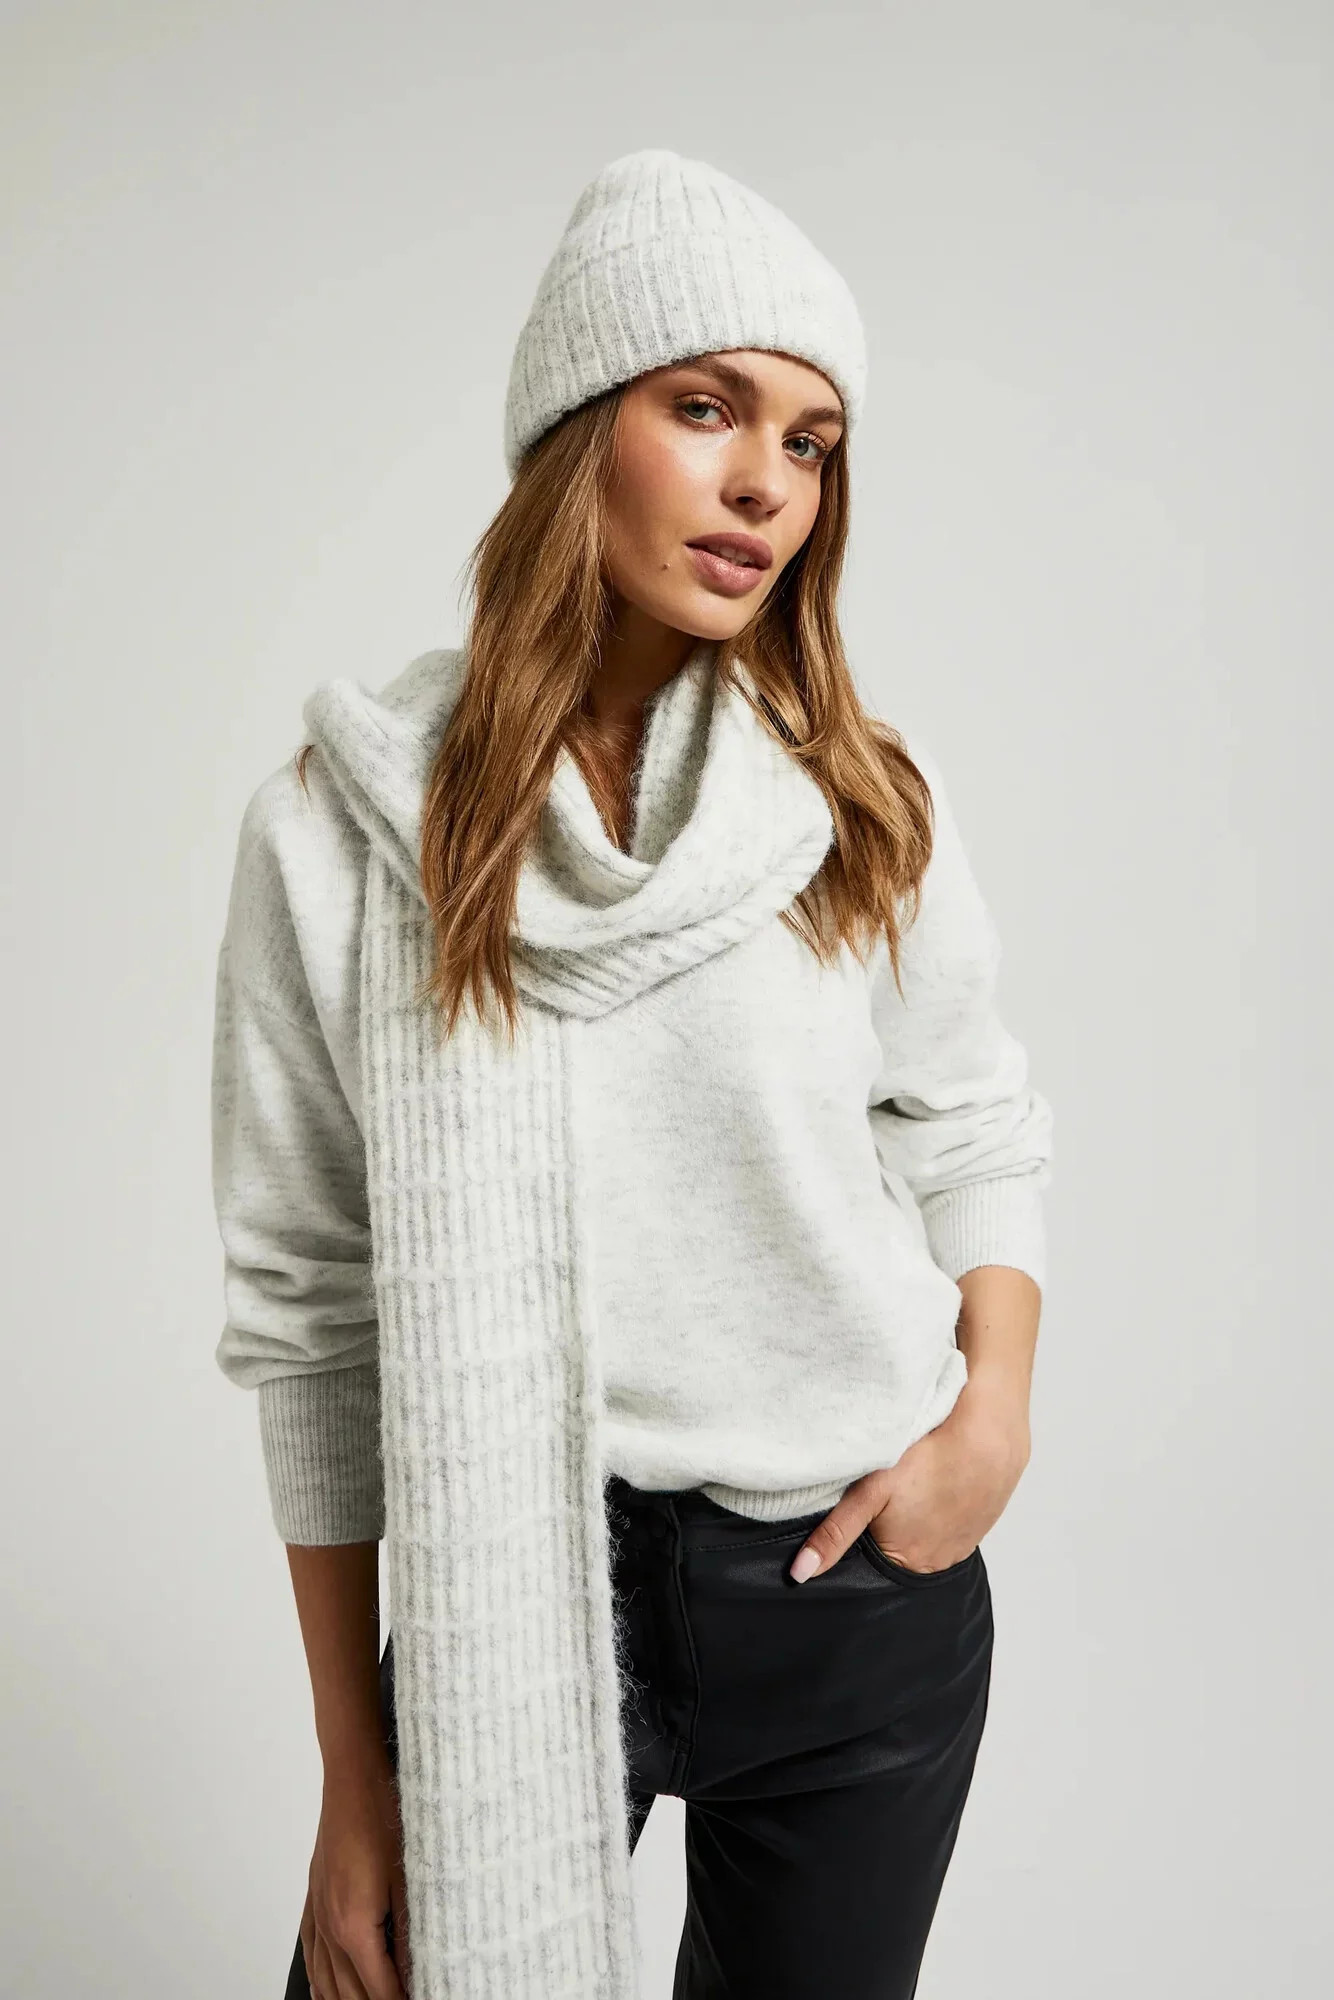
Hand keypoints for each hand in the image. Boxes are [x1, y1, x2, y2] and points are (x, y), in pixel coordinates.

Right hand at [301, 1750, 410, 1999]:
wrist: (353, 1775)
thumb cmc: (383, 1814)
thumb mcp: (409, 1878)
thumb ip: (409, 1934)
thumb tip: (416, 1972)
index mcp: (355, 1926)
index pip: (379, 1991)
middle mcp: (330, 1927)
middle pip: (350, 1994)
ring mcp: (318, 1912)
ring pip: (325, 1982)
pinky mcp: (314, 1898)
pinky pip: (310, 1953)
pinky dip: (319, 1982)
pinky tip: (325, 1991)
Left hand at [788, 1393, 1029, 1581]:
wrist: (988, 1438)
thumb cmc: (926, 1460)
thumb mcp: (869, 1492)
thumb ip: (836, 1533)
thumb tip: (802, 1573)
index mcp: (903, 1561)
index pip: (869, 1564)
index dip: (860, 1538)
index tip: (862, 1513)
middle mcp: (934, 1564)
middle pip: (898, 1553)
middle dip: (888, 1531)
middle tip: (889, 1497)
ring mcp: (960, 1547)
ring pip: (926, 1540)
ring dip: (917, 1522)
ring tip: (915, 1490)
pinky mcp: (979, 1527)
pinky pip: (950, 1528)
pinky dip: (941, 1513)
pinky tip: (938, 1488)